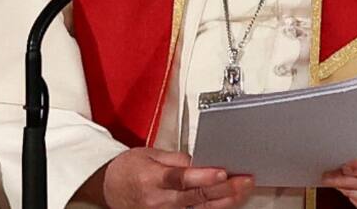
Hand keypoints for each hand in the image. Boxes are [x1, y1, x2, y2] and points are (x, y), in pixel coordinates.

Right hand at [100, 147, 254, 208]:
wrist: (110, 189)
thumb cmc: (128, 170)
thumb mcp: (149, 154)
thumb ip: (177, 158)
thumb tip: (201, 159)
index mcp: (153, 178)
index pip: (181, 179)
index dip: (204, 177)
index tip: (222, 172)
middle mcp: (159, 200)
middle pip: (197, 197)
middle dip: (225, 189)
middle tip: (245, 180)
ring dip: (225, 201)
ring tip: (243, 190)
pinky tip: (229, 202)